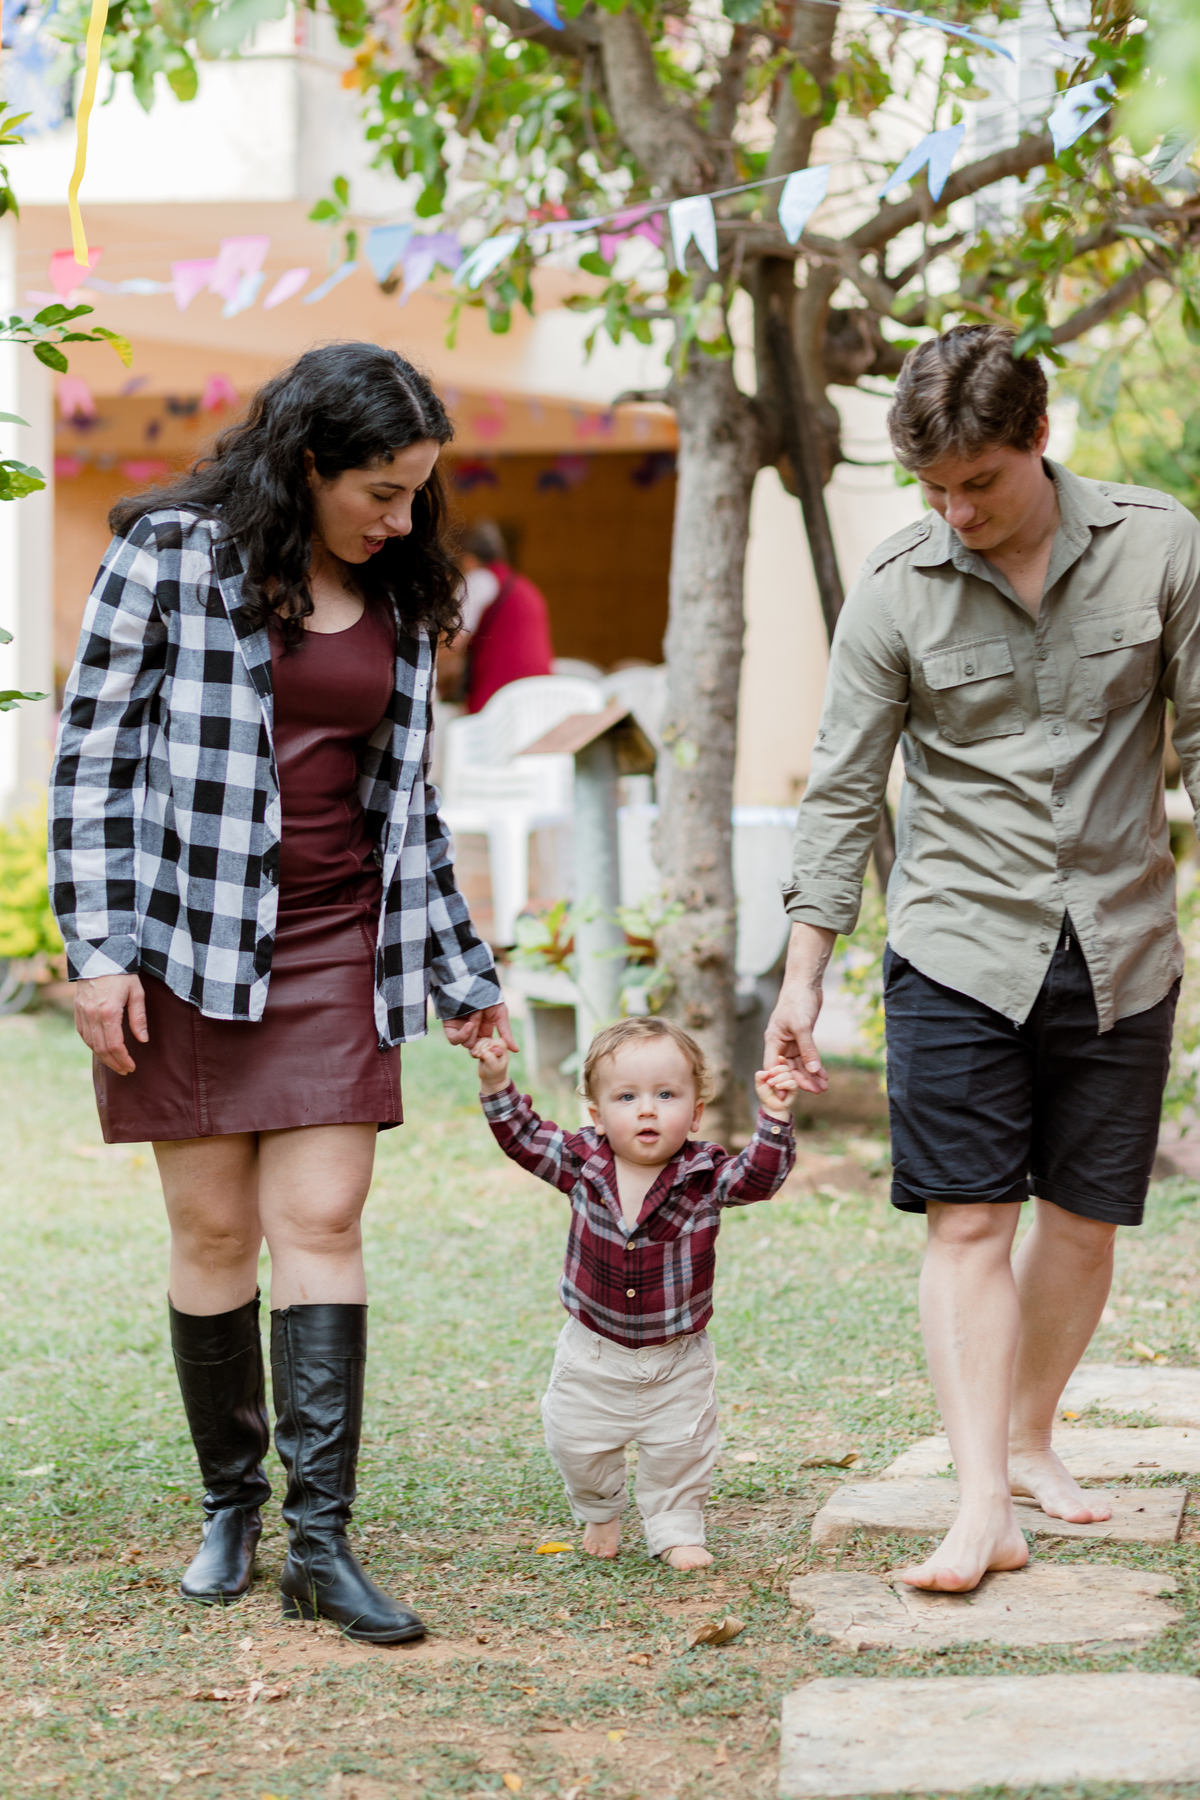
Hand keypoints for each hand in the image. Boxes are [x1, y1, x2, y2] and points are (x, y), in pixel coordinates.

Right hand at [74, 973, 147, 1075]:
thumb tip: (143, 1040)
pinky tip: (101, 1050)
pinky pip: (83, 1034)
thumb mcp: (136, 993)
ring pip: (90, 1043)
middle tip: (125, 1070)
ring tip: (115, 1064)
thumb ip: (139, 1018)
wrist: (99, 955)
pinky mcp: (77, 1010)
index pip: (115, 1045)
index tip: (132, 1067)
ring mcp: (82, 1013)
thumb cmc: (122, 973)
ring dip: (103, 1057)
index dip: (123, 1059)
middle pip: (101, 1048)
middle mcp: (92, 1015)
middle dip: (114, 1063)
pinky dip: (92, 1045)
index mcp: (109, 1012)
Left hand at [443, 1001, 517, 1053]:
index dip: (491, 1051)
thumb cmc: (489, 996)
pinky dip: (463, 1035)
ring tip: (476, 1015)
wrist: (473, 983)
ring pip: (467, 1044)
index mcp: (485, 1031)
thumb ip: (506, 1033)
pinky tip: (469, 1024)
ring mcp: (461, 1030)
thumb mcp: (501, 1014)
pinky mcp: (450, 1027)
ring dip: (473, 1032)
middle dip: (481, 1049)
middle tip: (485, 1047)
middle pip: (476, 1049)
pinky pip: (455, 1039)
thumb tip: (516, 1050)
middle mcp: (473, 1032)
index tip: (496, 1051)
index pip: (487, 1048)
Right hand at [472, 1037, 510, 1093]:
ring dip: (477, 1048)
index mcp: (503, 1050)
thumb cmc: (494, 1073)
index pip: (497, 1041)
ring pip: (481, 1041)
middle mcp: (497, 1046)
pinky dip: (474, 1048)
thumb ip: (490, 1058)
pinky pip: (476, 1043)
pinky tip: (474, 1055)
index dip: (489, 1046)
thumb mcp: (494, 1067)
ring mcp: (490, 1046)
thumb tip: (483, 1050)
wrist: (490, 1078)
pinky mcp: (483, 1047)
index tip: (484, 1054)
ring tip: (476, 1056)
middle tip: (479, 1056)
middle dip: (481, 1048)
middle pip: (488, 1040)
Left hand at [754, 1061, 800, 1117]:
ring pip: (789, 1074)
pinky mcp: (794, 1089)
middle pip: (786, 1067)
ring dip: (779, 1078)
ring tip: (772, 1084)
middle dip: (777, 1070)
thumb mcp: (759, 1084)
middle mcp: (786, 1075)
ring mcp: (791, 1082)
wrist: (770, 1107)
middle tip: (769, 1079)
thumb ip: (759, 1076)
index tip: (779, 1057)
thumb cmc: (766, 1094)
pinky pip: (792, 1083)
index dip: (782, 1059)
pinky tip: (778, 1087)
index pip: (782, 1062)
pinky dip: (785, 1084)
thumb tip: (765, 1072)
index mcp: (779, 1071)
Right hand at [764, 923, 834, 1093]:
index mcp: (773, 1040)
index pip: (773, 1067)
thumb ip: (808, 1050)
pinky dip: (815, 1066)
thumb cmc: (797, 1002)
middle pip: (788, 1068)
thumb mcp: (802, 1027)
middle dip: (802, 1080)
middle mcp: (780, 1043)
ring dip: (811, 1075)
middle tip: (817, 1092)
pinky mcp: (802, 1039)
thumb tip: (814, 1071)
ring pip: (800, 1064)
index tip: (789, 1096)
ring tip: (824, 1087)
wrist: (805, 984)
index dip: (780, 1082)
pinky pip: (807, 1057)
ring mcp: (791, 1042)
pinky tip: (824, 1075)